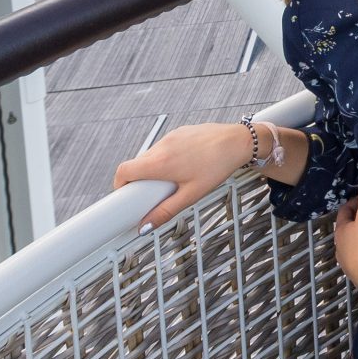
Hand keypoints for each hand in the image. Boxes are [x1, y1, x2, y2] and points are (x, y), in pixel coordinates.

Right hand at [114, 119, 254, 228]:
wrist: (238, 142)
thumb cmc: (217, 167)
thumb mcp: (191, 195)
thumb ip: (166, 211)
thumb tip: (145, 226)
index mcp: (159, 163)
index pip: (123, 170)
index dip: (119, 184)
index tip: (125, 195)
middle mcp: (161, 147)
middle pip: (137, 164)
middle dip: (140, 180)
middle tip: (155, 193)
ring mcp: (170, 136)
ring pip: (151, 155)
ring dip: (154, 168)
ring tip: (174, 179)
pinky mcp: (180, 131)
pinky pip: (165, 146)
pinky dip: (167, 157)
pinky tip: (185, 165)